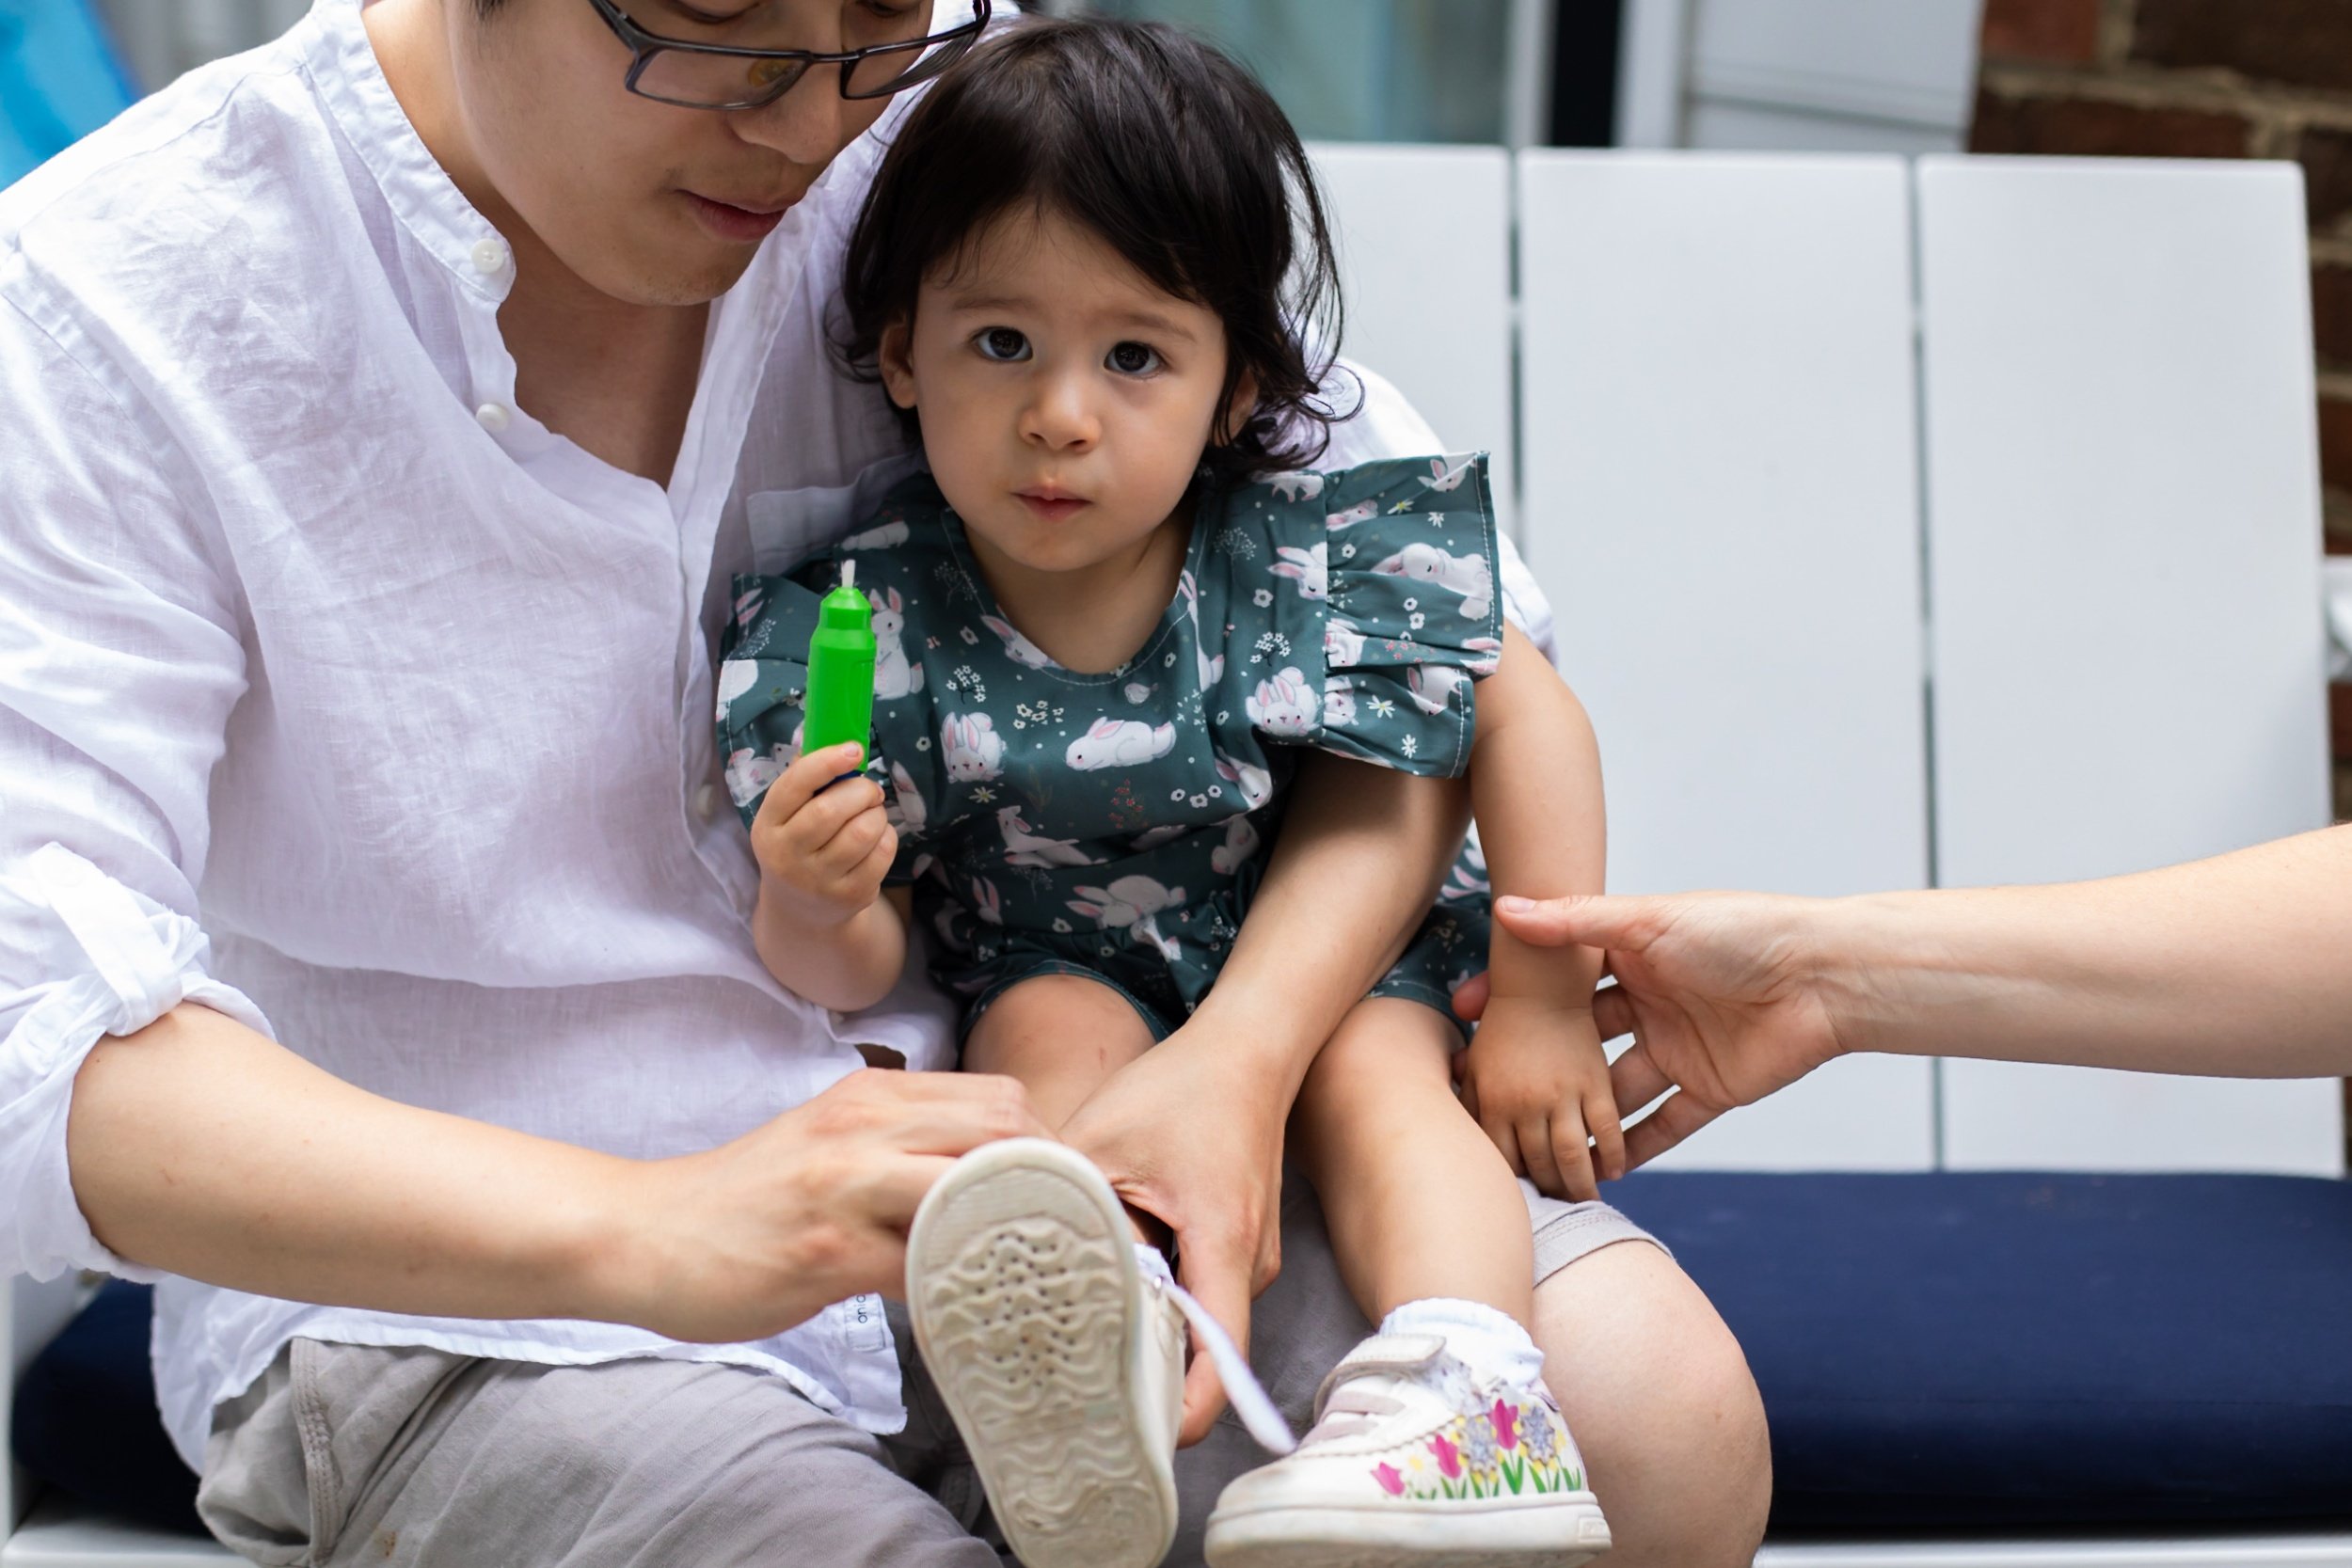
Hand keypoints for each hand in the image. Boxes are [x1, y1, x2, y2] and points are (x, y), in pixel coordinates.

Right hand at [610, 1069, 1046, 1343]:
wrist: (642, 1232)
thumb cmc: (746, 1200)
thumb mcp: (829, 1144)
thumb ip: (902, 1148)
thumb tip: (989, 1185)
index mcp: (873, 1097)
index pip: (1000, 1099)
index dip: (1047, 1149)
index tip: (1067, 1201)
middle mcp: (864, 1126)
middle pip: (1004, 1130)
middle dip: (1052, 1186)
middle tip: (1068, 1244)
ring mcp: (845, 1186)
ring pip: (971, 1187)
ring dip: (1012, 1233)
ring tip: (1030, 1278)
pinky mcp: (824, 1250)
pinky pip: (920, 1267)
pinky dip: (955, 1289)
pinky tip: (964, 1313)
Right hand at [750, 742, 895, 927]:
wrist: (801, 909)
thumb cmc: (798, 844)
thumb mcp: (786, 817)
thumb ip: (804, 780)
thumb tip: (831, 733)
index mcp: (767, 826)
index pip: (794, 786)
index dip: (827, 762)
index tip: (854, 749)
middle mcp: (787, 856)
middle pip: (832, 810)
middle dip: (861, 790)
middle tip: (869, 789)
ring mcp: (818, 881)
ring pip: (862, 832)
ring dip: (877, 813)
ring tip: (872, 812)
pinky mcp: (849, 896)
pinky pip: (882, 854)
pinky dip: (887, 836)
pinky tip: (877, 836)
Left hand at [1058, 1027, 1285, 1446]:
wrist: (1248, 1049)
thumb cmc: (1182, 1086)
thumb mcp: (1105, 1137)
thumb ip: (1060, 1198)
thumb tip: (1004, 1250)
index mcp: (1223, 1247)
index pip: (1215, 1370)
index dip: (1172, 1419)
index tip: (1118, 1437)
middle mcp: (1246, 1266)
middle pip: (1200, 1357)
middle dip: (1141, 1384)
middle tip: (1067, 1398)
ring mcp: (1246, 1259)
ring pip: (1193, 1324)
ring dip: (1143, 1336)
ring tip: (1074, 1342)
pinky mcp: (1235, 1246)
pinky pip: (1195, 1293)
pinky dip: (1154, 1301)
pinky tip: (1103, 1288)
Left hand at [1453, 994, 1620, 1200]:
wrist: (1541, 983)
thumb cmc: (1502, 1025)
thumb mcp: (1476, 1063)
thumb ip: (1469, 1101)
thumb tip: (1456, 1136)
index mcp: (1496, 1101)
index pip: (1504, 1160)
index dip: (1513, 1182)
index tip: (1522, 1197)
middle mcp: (1528, 1104)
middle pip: (1539, 1166)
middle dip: (1548, 1191)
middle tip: (1558, 1209)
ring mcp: (1564, 1094)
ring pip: (1574, 1157)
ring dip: (1580, 1186)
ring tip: (1585, 1201)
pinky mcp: (1595, 1083)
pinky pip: (1608, 1130)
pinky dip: (1613, 1155)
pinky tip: (1614, 1171)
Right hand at [1455, 892, 1845, 1168]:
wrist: (1825, 977)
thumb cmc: (1742, 931)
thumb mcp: (1650, 920)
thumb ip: (1578, 921)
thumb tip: (1507, 909)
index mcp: (1634, 959)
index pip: (1563, 984)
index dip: (1517, 1000)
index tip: (1465, 1016)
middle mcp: (1651, 1006)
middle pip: (1582, 1044)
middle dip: (1542, 1068)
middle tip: (1490, 1091)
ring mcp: (1678, 1050)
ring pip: (1617, 1093)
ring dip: (1583, 1118)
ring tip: (1532, 1141)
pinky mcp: (1710, 1089)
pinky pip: (1666, 1125)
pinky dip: (1637, 1148)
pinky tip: (1598, 1169)